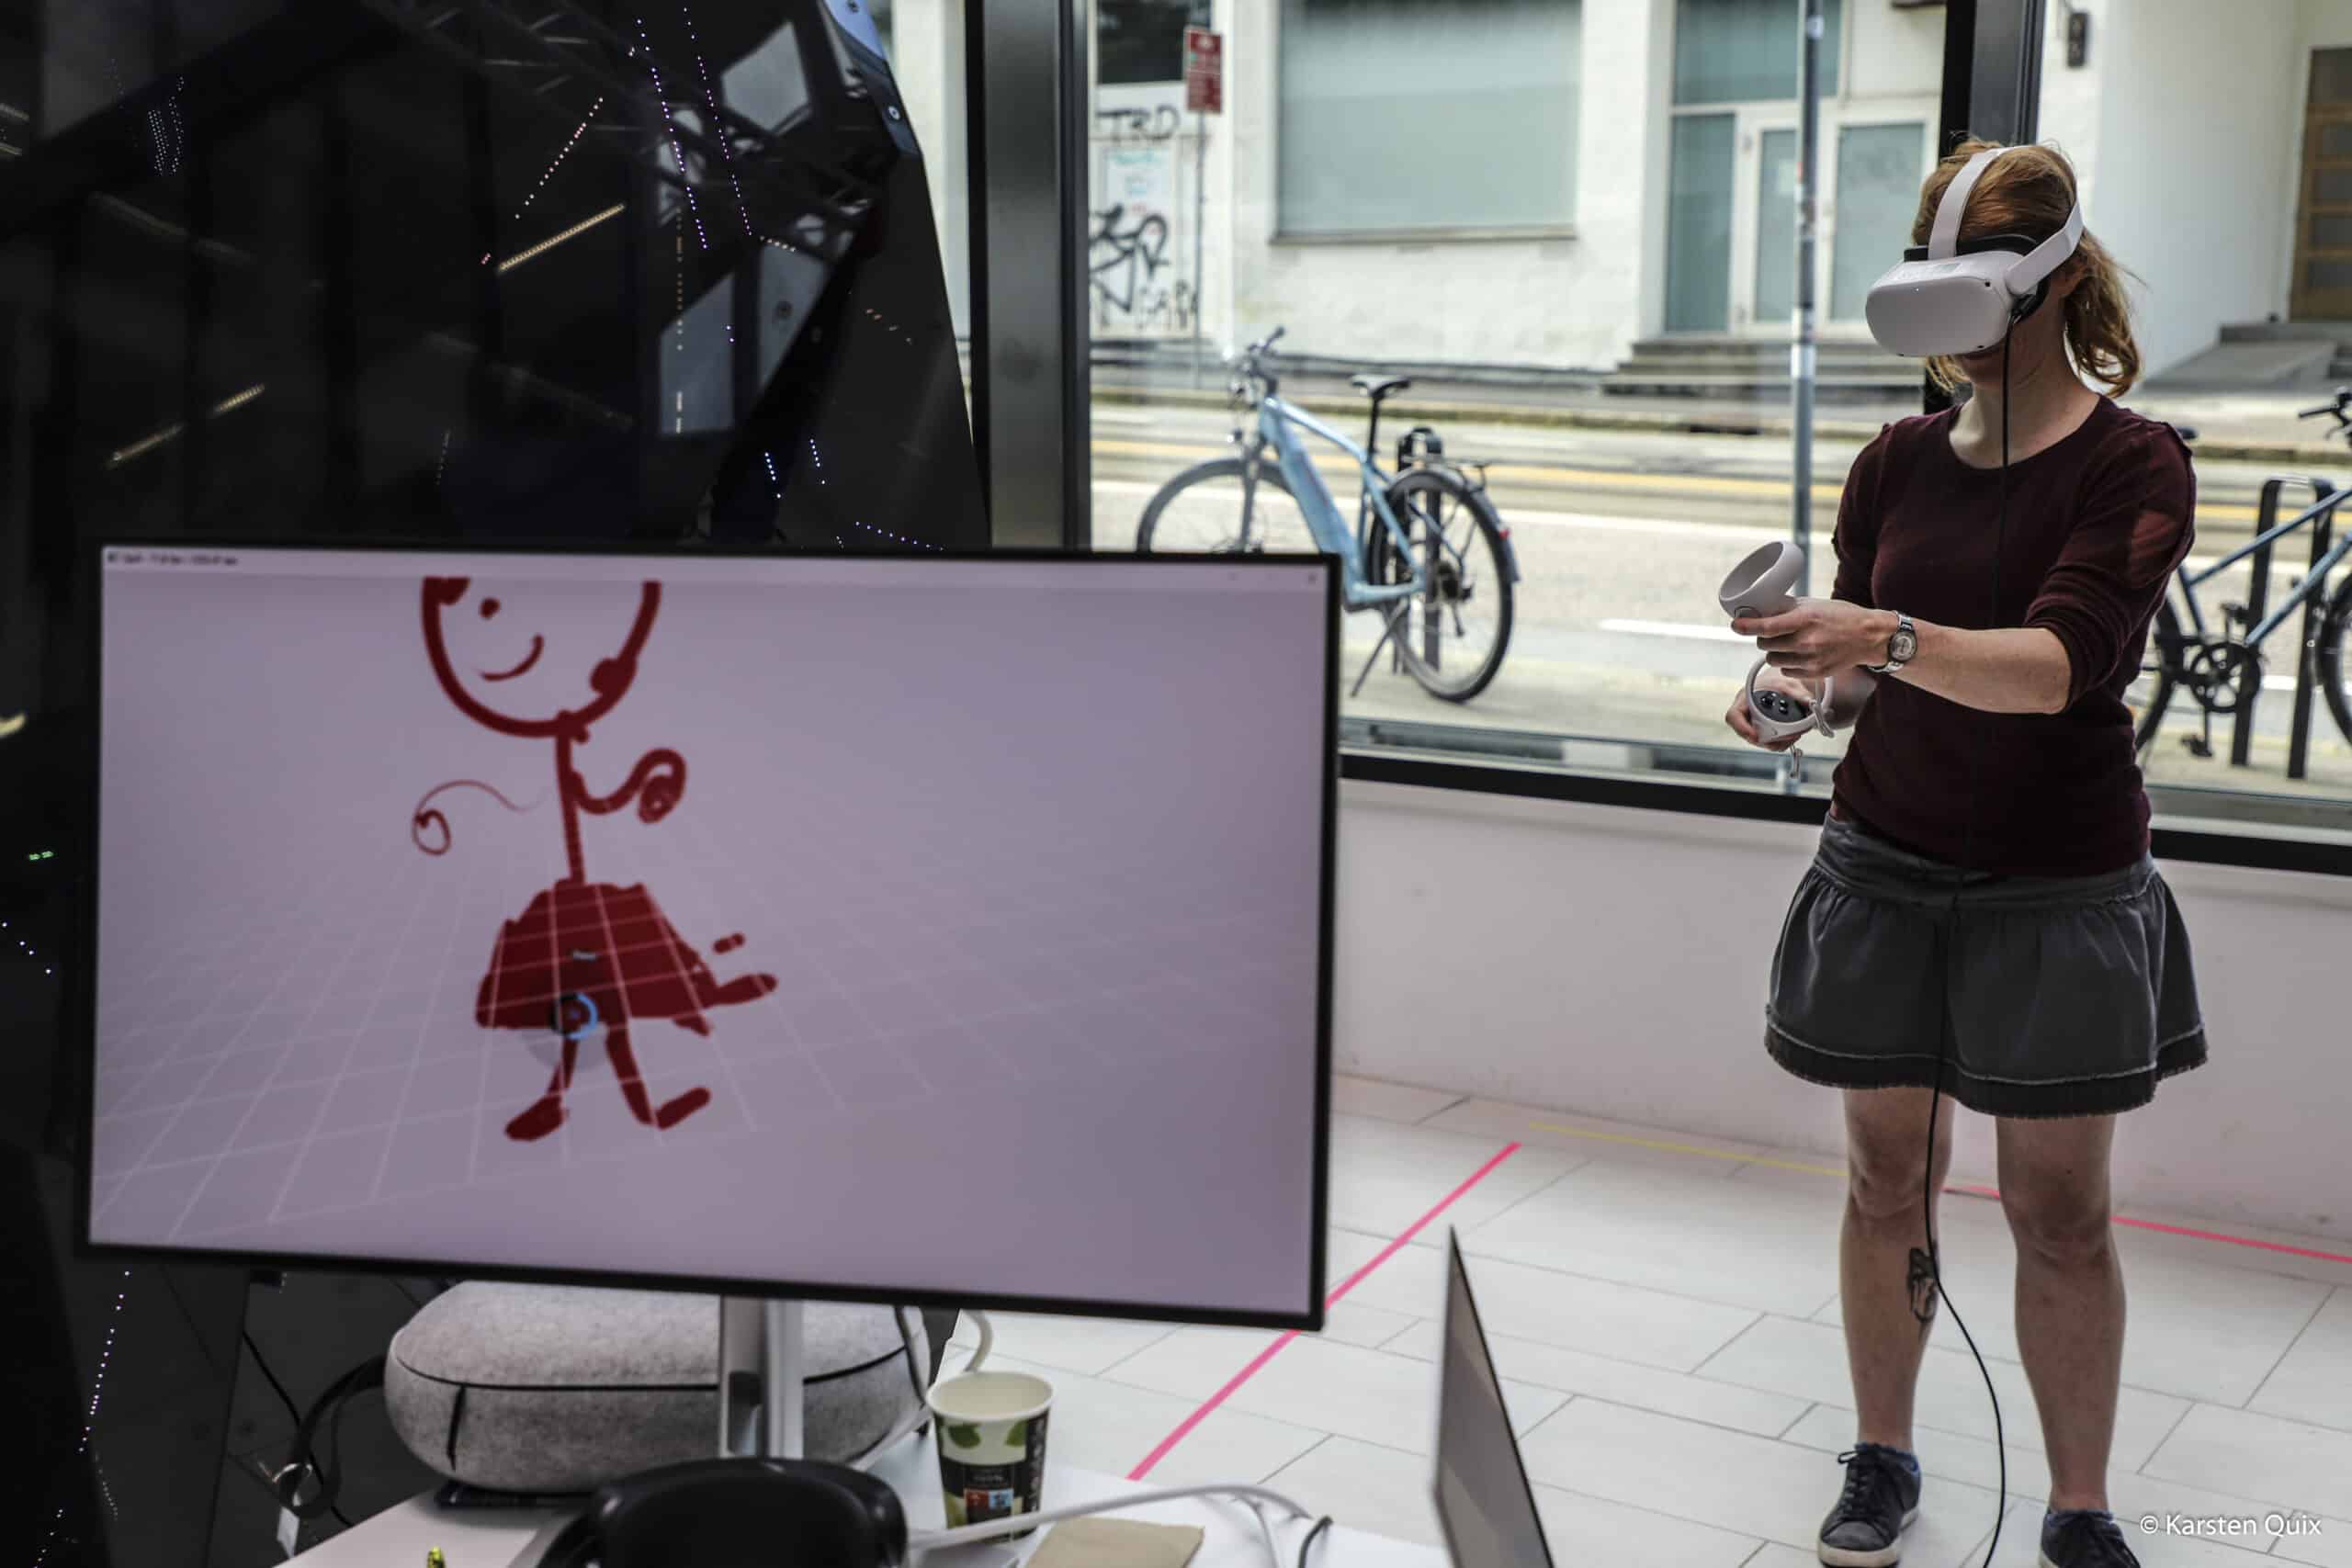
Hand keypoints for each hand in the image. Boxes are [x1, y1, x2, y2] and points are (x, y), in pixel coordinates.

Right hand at [1724, 667, 1816, 751]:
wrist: (1780, 685)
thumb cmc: (1778, 681)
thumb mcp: (1789, 684)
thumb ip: (1798, 693)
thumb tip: (1808, 702)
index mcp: (1744, 699)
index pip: (1733, 717)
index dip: (1742, 728)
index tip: (1755, 736)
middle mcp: (1745, 714)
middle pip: (1748, 734)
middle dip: (1768, 740)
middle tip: (1786, 737)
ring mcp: (1753, 724)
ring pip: (1760, 740)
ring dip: (1777, 742)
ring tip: (1794, 736)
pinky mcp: (1762, 731)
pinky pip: (1768, 741)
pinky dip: (1780, 741)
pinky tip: (1792, 736)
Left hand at [1733, 598, 1895, 681]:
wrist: (1869, 636)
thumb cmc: (1841, 616)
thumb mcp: (1813, 604)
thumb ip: (1786, 608)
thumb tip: (1760, 608)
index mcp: (1805, 619)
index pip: (1766, 626)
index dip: (1746, 626)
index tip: (1735, 625)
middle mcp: (1806, 641)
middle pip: (1765, 645)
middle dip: (1763, 638)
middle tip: (1771, 633)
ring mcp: (1811, 659)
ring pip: (1772, 660)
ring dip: (1774, 652)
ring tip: (1787, 644)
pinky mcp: (1815, 673)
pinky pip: (1786, 670)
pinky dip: (1787, 663)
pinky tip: (1798, 654)